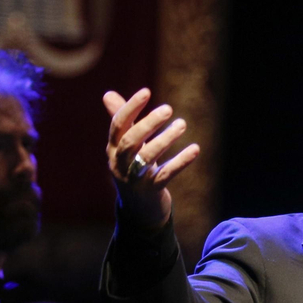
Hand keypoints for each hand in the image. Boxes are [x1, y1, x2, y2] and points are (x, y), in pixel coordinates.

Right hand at [104, 88, 201, 230]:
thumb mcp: (125, 147)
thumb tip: (107, 94)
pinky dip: (180, 162)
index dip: (130, 108)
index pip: (118, 125)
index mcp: (113, 150)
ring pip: (147, 158)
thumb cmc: (132, 170)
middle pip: (130, 141)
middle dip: (148, 124)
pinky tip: (195, 149)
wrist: (138, 211)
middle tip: (168, 108)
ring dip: (166, 139)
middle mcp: (120, 164)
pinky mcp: (150, 192)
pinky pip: (165, 175)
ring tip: (182, 124)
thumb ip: (121, 122)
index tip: (146, 91)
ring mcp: (134, 180)